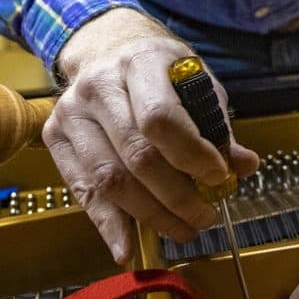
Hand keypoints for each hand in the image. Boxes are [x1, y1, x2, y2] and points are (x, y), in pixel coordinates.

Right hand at [47, 8, 259, 264]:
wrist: (107, 49)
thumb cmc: (160, 72)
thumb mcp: (196, 84)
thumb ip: (216, 127)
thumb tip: (244, 166)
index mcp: (140, 63)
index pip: (161, 118)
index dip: (191, 155)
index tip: (219, 179)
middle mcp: (99, 86)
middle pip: (136, 155)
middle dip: (176, 196)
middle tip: (204, 218)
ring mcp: (71, 113)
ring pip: (108, 179)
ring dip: (148, 215)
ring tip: (181, 231)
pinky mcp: (54, 138)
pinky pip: (83, 191)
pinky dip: (108, 224)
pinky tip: (128, 248)